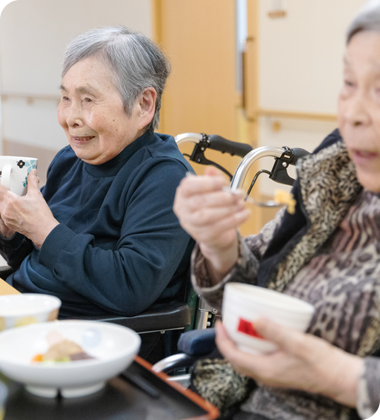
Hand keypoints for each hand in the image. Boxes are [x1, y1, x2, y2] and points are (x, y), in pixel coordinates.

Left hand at [0, 169, 58, 247]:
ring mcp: (5, 218)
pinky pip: (3, 214)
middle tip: (11, 192)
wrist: (44, 231)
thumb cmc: (41, 215)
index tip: (4, 183)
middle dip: (4, 193)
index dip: (1, 185)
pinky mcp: (8, 224)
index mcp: (11, 201)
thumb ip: (32, 182)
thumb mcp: (37, 195)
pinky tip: (17, 210)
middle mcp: (5, 209)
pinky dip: (7, 210)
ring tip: (15, 202)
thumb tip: (32, 173)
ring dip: (5, 202)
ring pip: (0, 206)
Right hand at [174, 167, 249, 282]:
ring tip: (241, 204)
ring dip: (228, 209)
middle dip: (222, 197)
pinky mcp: (202, 236)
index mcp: (183, 193)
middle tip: (237, 194)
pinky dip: (234, 220)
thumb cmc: (211, 205)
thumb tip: (211, 170)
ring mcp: (191, 224)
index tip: (222, 181)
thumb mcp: (213, 189)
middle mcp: (183, 209)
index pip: (189, 186)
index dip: (206, 183)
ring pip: (208, 216)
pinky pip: (218, 228)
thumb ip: (213, 178)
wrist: (213, 230)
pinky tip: (244, 214)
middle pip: (200, 201)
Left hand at [215, 319, 362, 406]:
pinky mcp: (279, 371)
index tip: (219, 324)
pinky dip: (251, 348)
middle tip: (225, 325)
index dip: (222, 340)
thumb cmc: (320, 363)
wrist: (339, 378)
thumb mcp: (297, 342)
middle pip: (236, 359)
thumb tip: (255, 320)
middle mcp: (265, 374)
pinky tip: (259, 336)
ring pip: (246, 360)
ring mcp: (272, 374)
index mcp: (265, 369)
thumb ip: (275, 331)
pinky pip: (257, 360)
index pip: (233, 355)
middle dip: (227, 342)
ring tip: (238, 328)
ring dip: (238, 345)